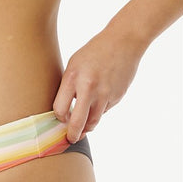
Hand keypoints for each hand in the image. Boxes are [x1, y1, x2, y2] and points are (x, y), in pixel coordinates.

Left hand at [53, 26, 144, 142]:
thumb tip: (63, 111)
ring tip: (82, 129)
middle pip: (78, 122)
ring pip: (93, 122)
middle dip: (72, 135)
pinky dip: (99, 111)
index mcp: (73, 78)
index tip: (60, 119)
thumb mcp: (74, 64)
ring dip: (86, 128)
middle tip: (70, 139)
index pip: (60, 109)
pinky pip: (104, 111)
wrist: (124, 42)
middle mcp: (89, 88)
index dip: (59, 118)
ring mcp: (105, 94)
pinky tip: (98, 101)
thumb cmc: (94, 52)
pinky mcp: (117, 97)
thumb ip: (68, 87)